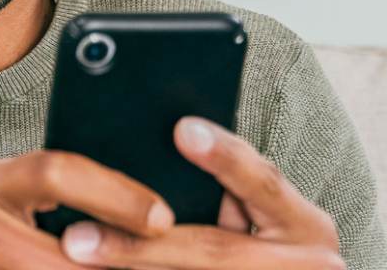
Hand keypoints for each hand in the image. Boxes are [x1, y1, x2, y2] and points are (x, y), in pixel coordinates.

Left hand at [58, 117, 344, 268]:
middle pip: (213, 249)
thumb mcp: (273, 218)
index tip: (183, 130)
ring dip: (132, 265)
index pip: (263, 182)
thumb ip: (234, 191)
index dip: (224, 157)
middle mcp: (302, 263)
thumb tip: (167, 146)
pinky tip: (101, 268)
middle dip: (139, 243)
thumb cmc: (278, 250)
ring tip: (80, 255)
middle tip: (79, 237)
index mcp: (307, 228)